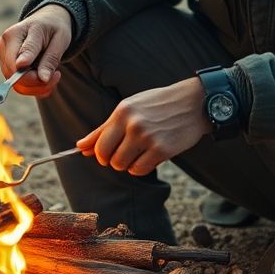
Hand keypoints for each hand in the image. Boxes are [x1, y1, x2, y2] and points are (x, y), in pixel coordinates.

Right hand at [0, 4, 72, 98]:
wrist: (46, 21)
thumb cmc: (53, 27)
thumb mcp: (59, 39)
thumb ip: (50, 59)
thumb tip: (42, 79)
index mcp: (14, 34)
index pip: (17, 63)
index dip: (33, 76)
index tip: (53, 76)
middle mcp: (3, 45)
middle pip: (14, 77)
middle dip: (38, 82)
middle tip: (56, 74)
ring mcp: (2, 57)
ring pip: (16, 85)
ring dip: (37, 87)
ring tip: (53, 75)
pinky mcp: (6, 66)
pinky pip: (18, 86)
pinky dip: (34, 88)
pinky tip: (45, 78)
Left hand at [77, 77, 210, 174]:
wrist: (194, 103)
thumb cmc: (157, 105)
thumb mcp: (128, 109)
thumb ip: (103, 129)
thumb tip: (80, 147)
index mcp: (122, 112)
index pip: (99, 145)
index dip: (100, 154)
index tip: (108, 153)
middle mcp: (133, 124)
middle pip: (109, 159)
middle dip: (113, 160)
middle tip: (125, 153)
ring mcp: (148, 138)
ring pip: (123, 166)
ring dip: (128, 164)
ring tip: (139, 153)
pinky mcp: (162, 150)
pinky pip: (140, 169)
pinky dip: (141, 167)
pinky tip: (149, 156)